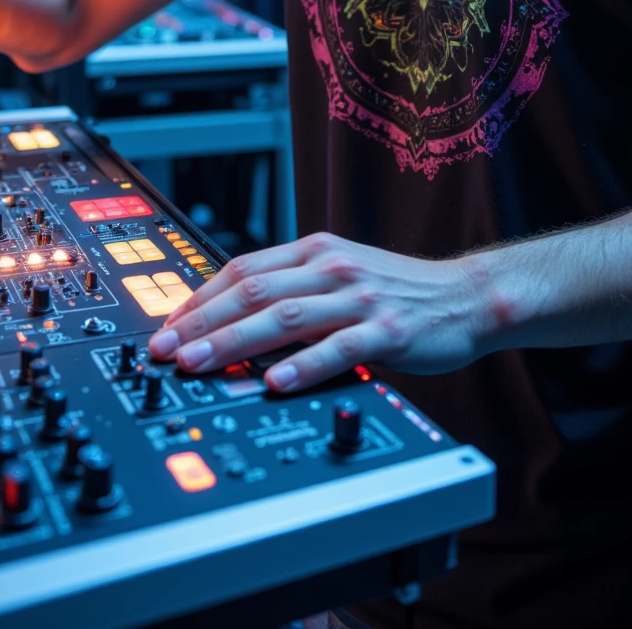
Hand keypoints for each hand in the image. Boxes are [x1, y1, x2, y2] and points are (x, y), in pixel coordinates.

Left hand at [147, 232, 492, 392]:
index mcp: (314, 251)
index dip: (200, 298)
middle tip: (166, 350)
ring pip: (285, 316)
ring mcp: (358, 298)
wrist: (465, 295)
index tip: (167, 326)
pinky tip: (276, 380)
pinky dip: (302, 364)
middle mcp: (331, 268)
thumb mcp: (338, 273)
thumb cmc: (396, 290)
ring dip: (235, 341)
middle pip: (253, 291)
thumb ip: (292, 288)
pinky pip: (337, 347)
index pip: (243, 269)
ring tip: (199, 363)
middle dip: (202, 322)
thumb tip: (231, 317)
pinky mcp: (387, 330)